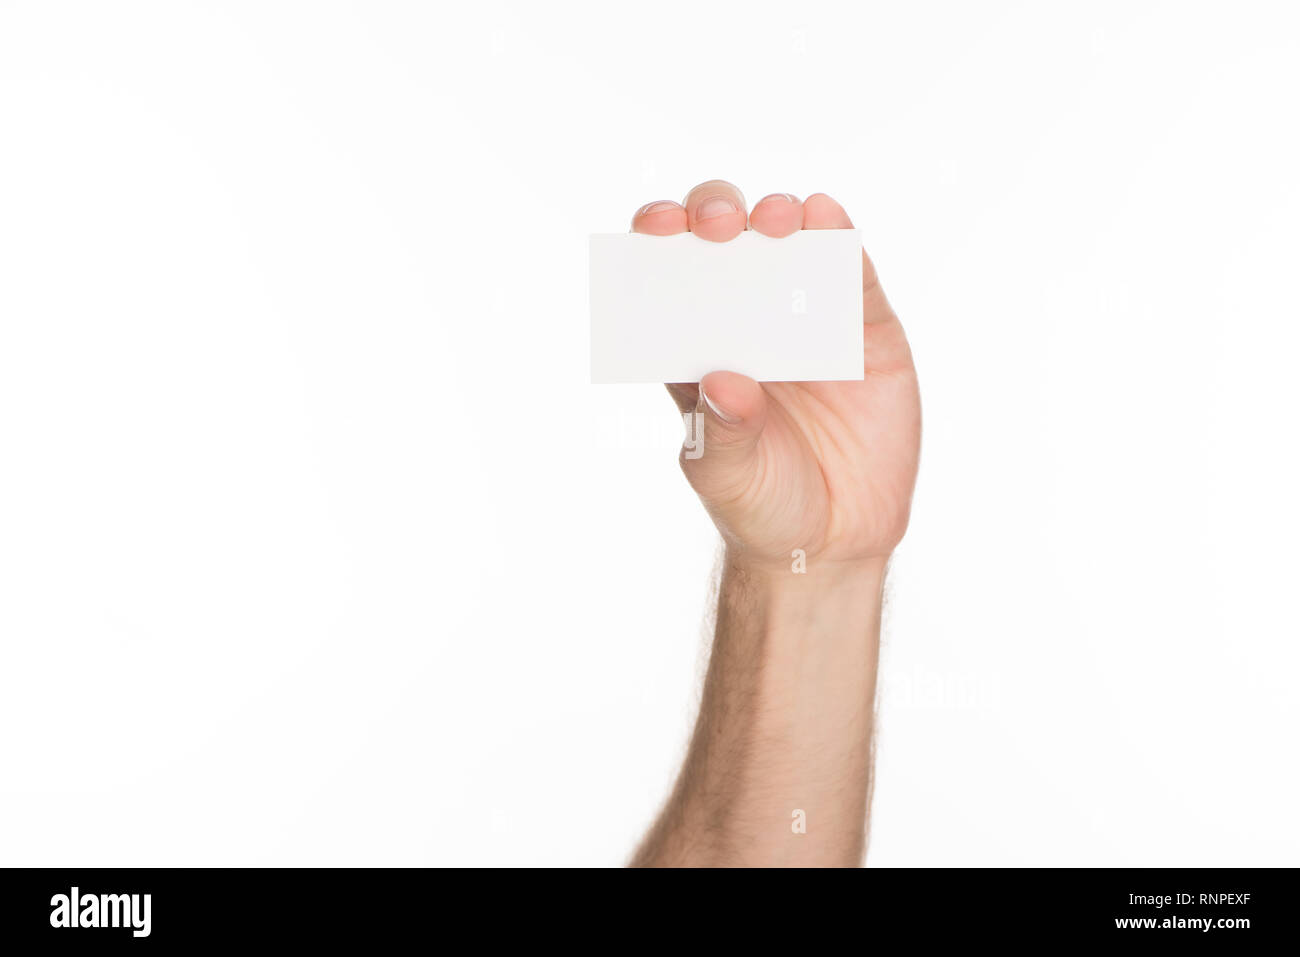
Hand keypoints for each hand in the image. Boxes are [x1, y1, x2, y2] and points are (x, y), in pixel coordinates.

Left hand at [632, 180, 920, 570]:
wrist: (834, 542)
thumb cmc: (763, 505)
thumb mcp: (728, 479)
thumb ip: (723, 434)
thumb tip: (724, 381)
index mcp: (697, 347)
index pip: (666, 277)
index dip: (658, 240)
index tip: (656, 229)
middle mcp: (748, 320)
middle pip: (725, 243)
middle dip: (717, 215)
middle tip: (719, 226)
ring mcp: (808, 318)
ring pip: (790, 243)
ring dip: (779, 216)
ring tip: (775, 219)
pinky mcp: (864, 328)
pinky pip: (853, 273)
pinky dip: (841, 239)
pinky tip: (827, 217)